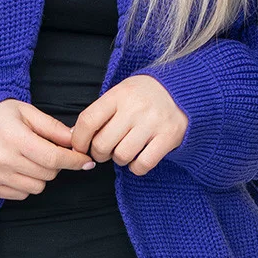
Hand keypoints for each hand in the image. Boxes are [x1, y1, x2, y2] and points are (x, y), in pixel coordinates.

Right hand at [0, 99, 95, 198]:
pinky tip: (16, 168)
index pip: (53, 158)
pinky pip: (21, 195)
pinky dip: (25, 184)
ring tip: (28, 158)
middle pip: (48, 174)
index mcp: (14, 138)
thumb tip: (75, 141)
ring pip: (36, 187)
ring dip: (40, 175)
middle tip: (45, 150)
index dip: (74, 161)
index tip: (86, 161)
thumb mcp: (25, 112)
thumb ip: (52, 127)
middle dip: (54, 164)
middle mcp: (3, 161)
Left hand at [69, 75, 188, 176]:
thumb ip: (99, 113)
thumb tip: (73, 136)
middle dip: (99, 153)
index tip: (80, 147)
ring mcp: (153, 123)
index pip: (88, 120)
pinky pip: (143, 164)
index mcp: (119, 94)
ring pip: (122, 156)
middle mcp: (135, 108)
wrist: (183, 90)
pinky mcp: (169, 137)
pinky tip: (138, 158)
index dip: (79, 139)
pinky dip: (136, 167)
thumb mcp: (121, 93)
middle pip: (103, 143)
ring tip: (124, 151)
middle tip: (104, 151)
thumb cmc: (144, 95)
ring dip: (118, 160)